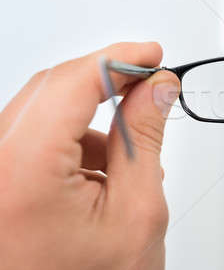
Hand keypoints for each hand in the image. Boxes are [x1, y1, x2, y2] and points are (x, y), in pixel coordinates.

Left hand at [0, 42, 179, 269]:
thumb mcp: (138, 213)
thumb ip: (145, 139)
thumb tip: (156, 89)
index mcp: (21, 173)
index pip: (72, 84)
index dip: (120, 60)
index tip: (153, 56)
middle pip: (51, 91)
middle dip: (108, 84)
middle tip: (151, 87)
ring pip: (41, 114)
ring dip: (91, 119)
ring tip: (130, 157)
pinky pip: (30, 141)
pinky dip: (71, 144)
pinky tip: (102, 175)